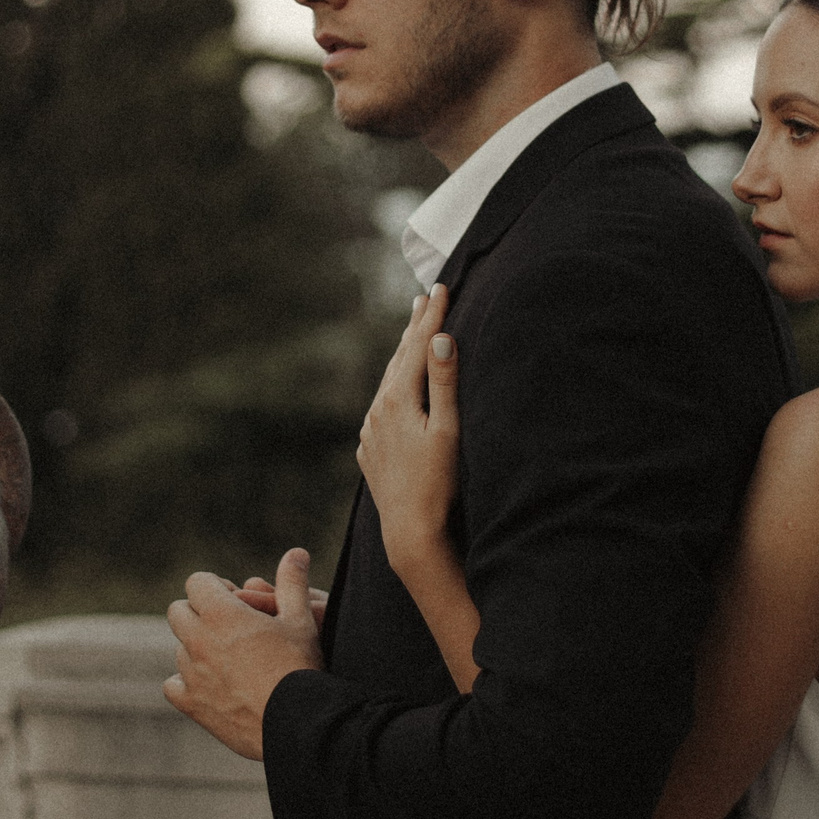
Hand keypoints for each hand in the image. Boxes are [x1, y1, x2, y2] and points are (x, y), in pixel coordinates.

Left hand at [164, 548, 322, 760]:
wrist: (297, 723)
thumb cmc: (301, 668)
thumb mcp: (301, 620)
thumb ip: (292, 583)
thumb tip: (296, 552)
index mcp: (222, 613)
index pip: (196, 582)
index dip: (215, 587)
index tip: (235, 600)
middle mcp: (198, 640)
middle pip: (178, 611)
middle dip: (198, 612)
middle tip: (229, 627)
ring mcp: (191, 673)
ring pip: (179, 648)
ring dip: (197, 648)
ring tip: (231, 660)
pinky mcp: (190, 703)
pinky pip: (172, 685)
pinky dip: (186, 683)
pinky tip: (211, 686)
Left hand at [357, 285, 460, 582]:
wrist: (409, 531)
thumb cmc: (439, 482)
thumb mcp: (449, 429)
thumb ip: (445, 382)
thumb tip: (442, 338)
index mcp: (398, 398)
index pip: (418, 346)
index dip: (432, 316)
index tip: (441, 287)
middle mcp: (377, 410)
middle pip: (398, 359)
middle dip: (414, 328)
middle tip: (423, 298)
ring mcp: (370, 430)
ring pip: (387, 383)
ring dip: (401, 357)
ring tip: (412, 336)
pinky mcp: (369, 449)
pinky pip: (381, 408)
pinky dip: (393, 389)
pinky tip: (398, 390)